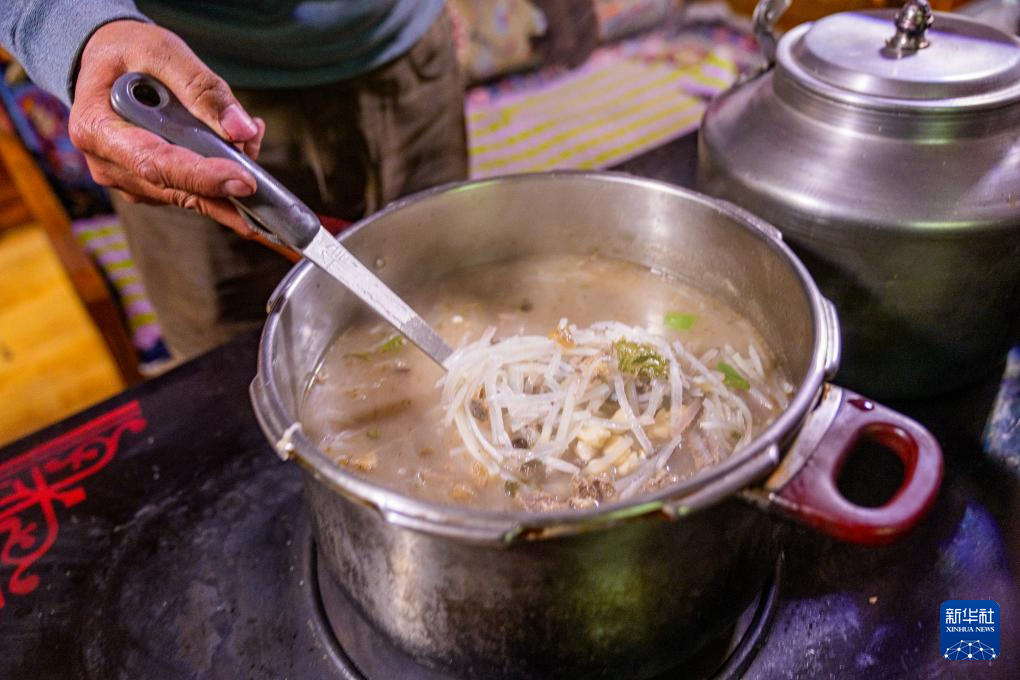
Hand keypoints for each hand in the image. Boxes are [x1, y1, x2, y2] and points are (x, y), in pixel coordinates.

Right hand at [69, 20, 263, 234]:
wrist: (107, 63)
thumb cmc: (126, 53)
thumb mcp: (160, 51)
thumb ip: (201, 87)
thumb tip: (241, 129)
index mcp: (97, 129)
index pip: (156, 164)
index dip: (203, 177)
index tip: (245, 182)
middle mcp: (108, 164)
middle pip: (178, 188)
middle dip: (227, 180)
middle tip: (261, 162)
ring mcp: (128, 180)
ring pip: (191, 193)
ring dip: (227, 172)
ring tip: (248, 134)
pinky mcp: (148, 185)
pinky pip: (191, 189)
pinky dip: (219, 172)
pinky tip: (235, 143)